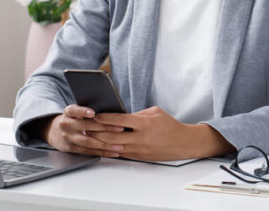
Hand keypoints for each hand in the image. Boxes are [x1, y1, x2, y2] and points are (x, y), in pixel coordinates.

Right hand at [42, 105, 126, 156]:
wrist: (57, 132)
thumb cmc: (75, 118)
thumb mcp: (77, 111)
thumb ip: (88, 110)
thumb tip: (111, 110)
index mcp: (68, 112)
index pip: (74, 110)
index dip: (83, 111)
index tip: (93, 113)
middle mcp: (66, 125)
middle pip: (85, 127)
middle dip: (104, 128)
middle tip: (120, 128)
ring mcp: (68, 138)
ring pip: (88, 142)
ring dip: (105, 144)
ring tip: (119, 145)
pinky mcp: (72, 149)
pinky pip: (89, 151)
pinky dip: (102, 152)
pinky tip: (113, 152)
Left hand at [93, 106, 232, 160]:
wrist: (182, 143)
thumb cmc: (169, 125)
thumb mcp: (154, 112)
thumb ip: (137, 114)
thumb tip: (120, 115)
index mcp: (144, 123)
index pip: (119, 120)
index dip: (105, 118)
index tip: (95, 115)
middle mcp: (140, 138)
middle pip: (112, 136)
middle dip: (97, 132)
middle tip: (85, 127)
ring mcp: (139, 149)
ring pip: (114, 147)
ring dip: (100, 142)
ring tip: (89, 137)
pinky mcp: (140, 157)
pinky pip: (121, 153)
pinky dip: (110, 149)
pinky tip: (101, 146)